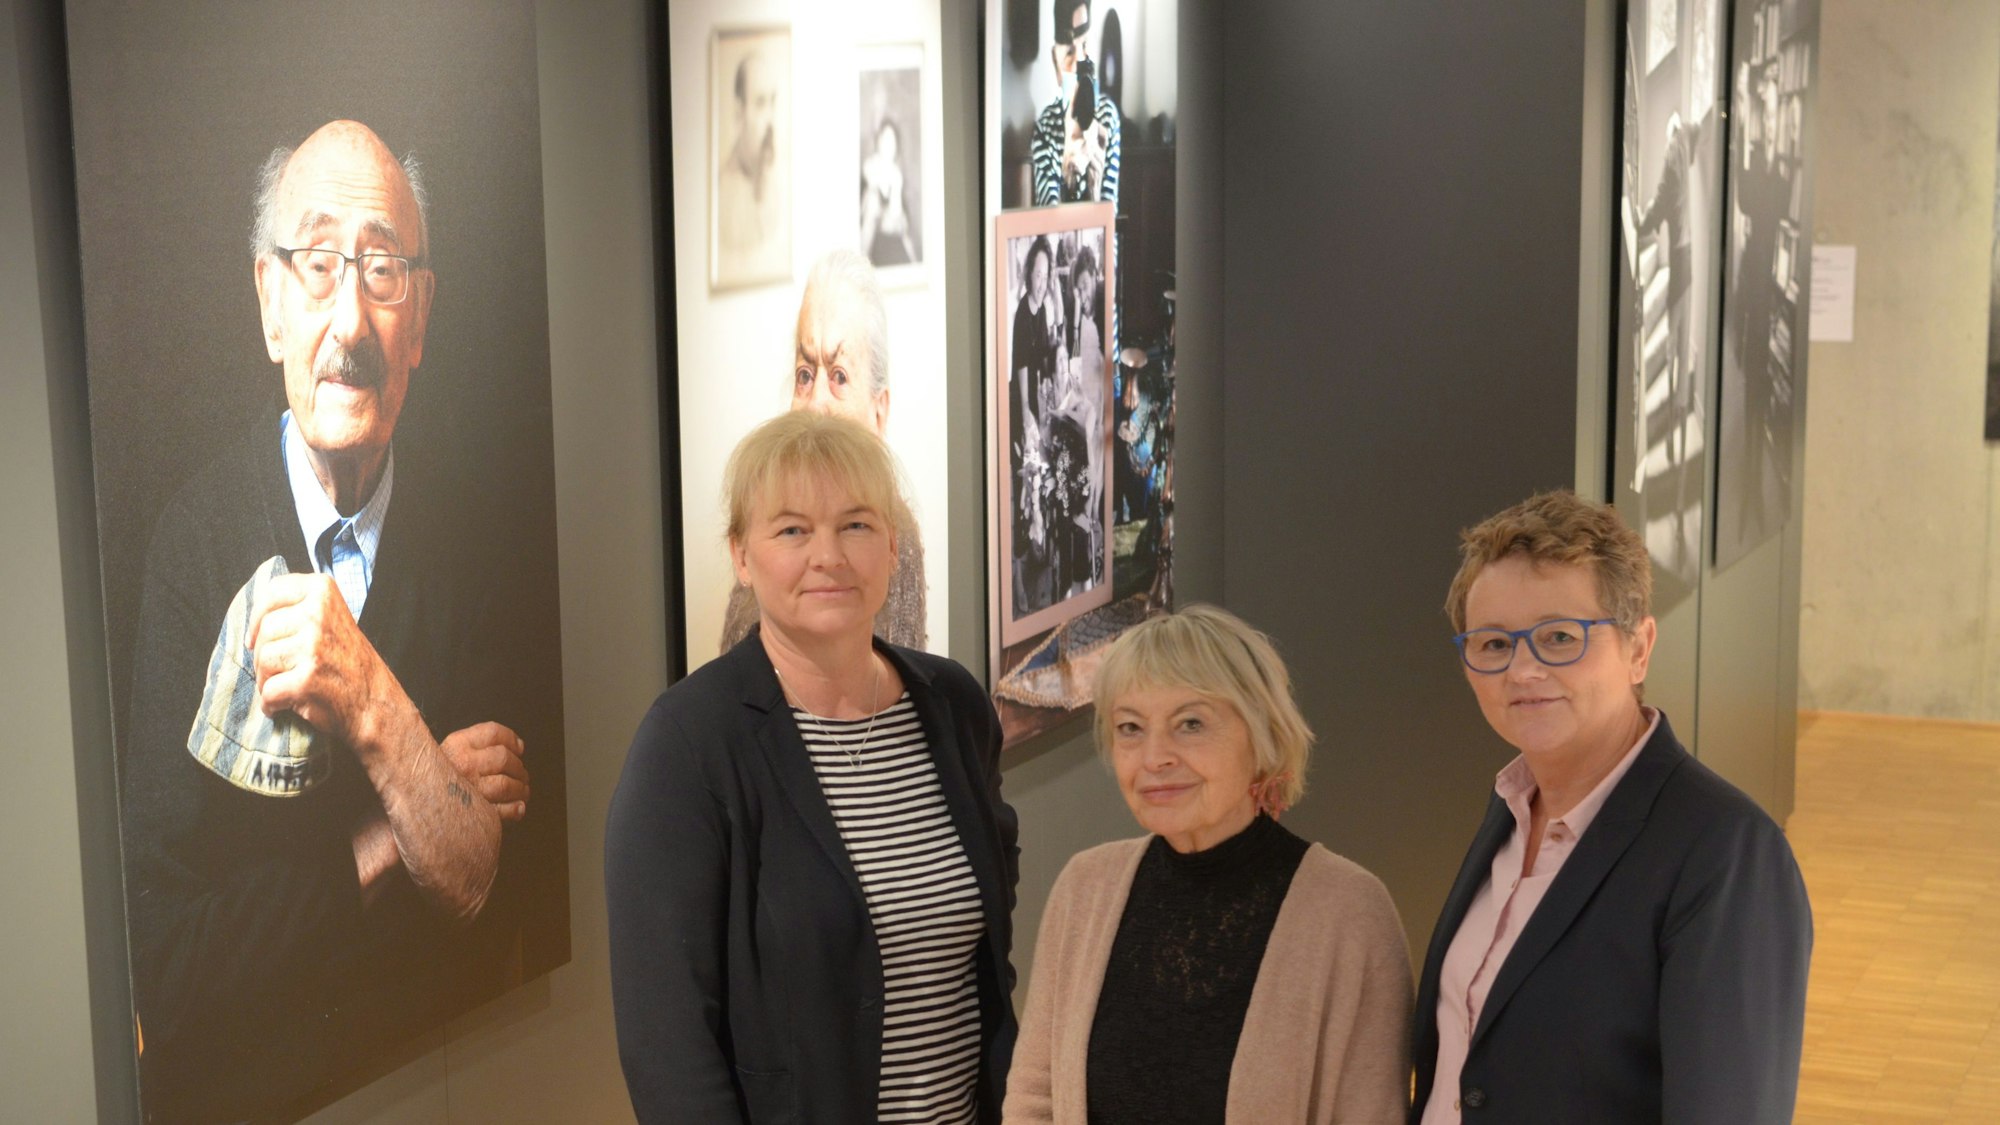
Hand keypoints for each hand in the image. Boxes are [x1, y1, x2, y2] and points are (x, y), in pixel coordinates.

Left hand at [251, 573, 399, 747]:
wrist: (374, 701)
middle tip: (283, 669)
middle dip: (264, 655)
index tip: (258, 636)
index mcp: (322, 591)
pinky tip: (287, 704)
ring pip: (262, 660)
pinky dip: (272, 704)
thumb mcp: (331, 616)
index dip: (258, 617)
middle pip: (264, 630)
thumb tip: (254, 616)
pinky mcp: (306, 679)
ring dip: (267, 680)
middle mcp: (318, 613)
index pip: (273, 591)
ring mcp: (313, 646)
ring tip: (288, 685)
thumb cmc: (347, 661)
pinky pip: (268, 691)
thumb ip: (298, 606)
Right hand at [442, 722, 530, 821]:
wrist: (411, 809)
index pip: (494, 733)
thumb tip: (518, 746)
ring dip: (521, 789)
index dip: (512, 739)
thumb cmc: (434, 779)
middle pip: (505, 759)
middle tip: (522, 775)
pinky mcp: (473, 813)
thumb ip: (477, 744)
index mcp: (457, 745)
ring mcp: (469, 790)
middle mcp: (463, 764)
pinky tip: (518, 808)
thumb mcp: (448, 751)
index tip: (519, 748)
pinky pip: (502, 810)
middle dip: (519, 768)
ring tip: (522, 792)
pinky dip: (515, 809)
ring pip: (507, 785)